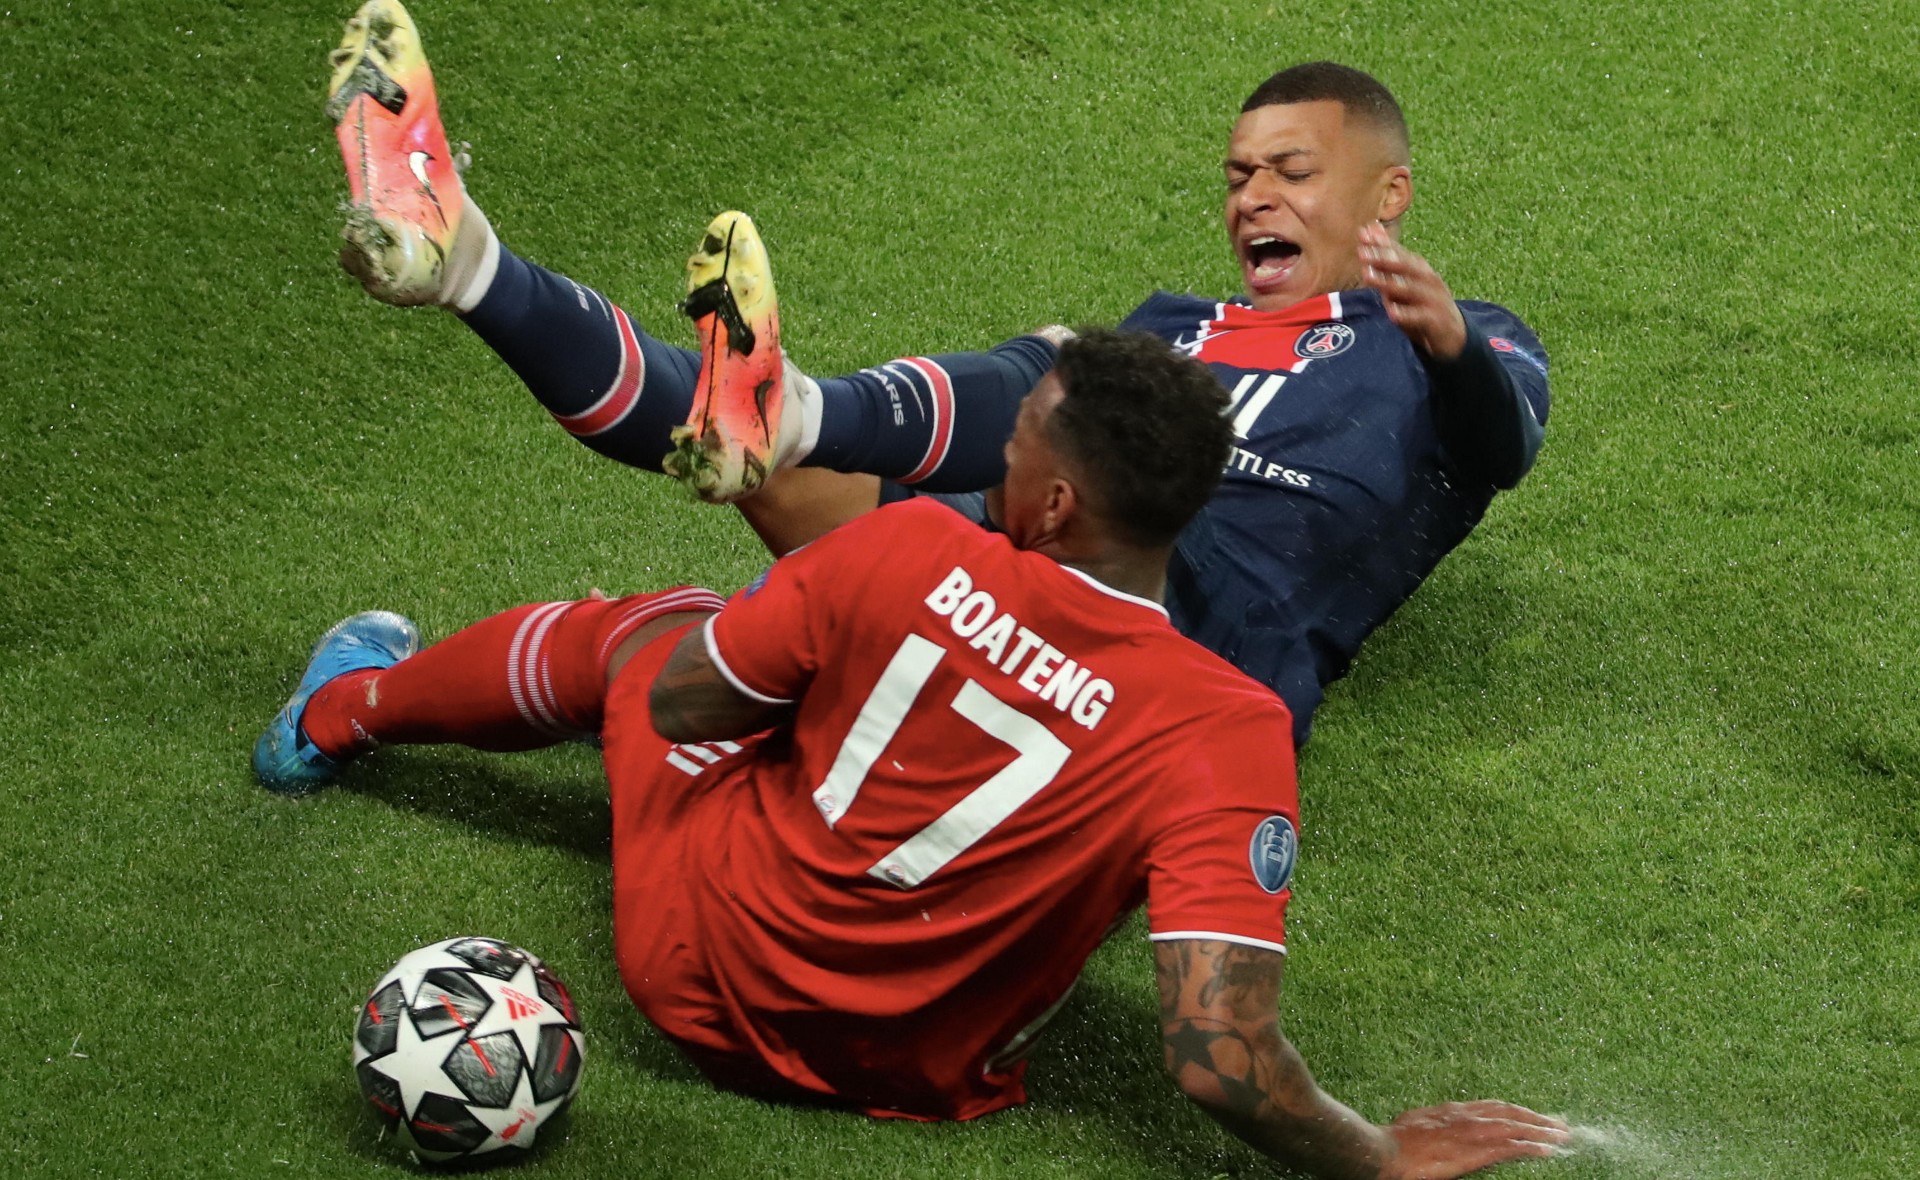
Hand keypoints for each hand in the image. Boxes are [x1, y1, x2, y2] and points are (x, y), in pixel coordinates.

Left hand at [1360, 222, 1467, 361]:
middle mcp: (1428, 280)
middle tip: (1362, 253)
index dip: (1381, 243)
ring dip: (1389, 283)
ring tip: (1368, 277)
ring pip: (1410, 289)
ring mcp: (1434, 299)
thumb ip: (1387, 256)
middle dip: (1383, 258)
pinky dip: (1406, 314)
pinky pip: (1420, 316)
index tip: (1361, 234)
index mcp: (1419, 269)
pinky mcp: (1436, 320)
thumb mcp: (1405, 280)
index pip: (1399, 252)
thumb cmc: (1422, 303)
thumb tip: (1370, 227)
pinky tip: (1392, 313)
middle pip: (1405, 266)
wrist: (1453, 333)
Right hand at [1379, 1100, 1570, 1179]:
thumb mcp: (1416, 1124)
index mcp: (1452, 1111)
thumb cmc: (1392, 1142)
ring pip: (1516, 1127)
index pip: (1493, 1106)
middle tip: (1559, 1124)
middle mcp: (1466, 1116)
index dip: (1516, 1110)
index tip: (1533, 1114)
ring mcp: (1471, 1133)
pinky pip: (1510, 1148)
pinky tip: (1548, 1151)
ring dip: (1542, 1130)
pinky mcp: (1474, 1152)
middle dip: (1536, 1118)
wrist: (1384, 1151)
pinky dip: (1532, 1147)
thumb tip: (1440, 1130)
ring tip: (1563, 1136)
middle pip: (1510, 1112)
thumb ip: (1435, 1124)